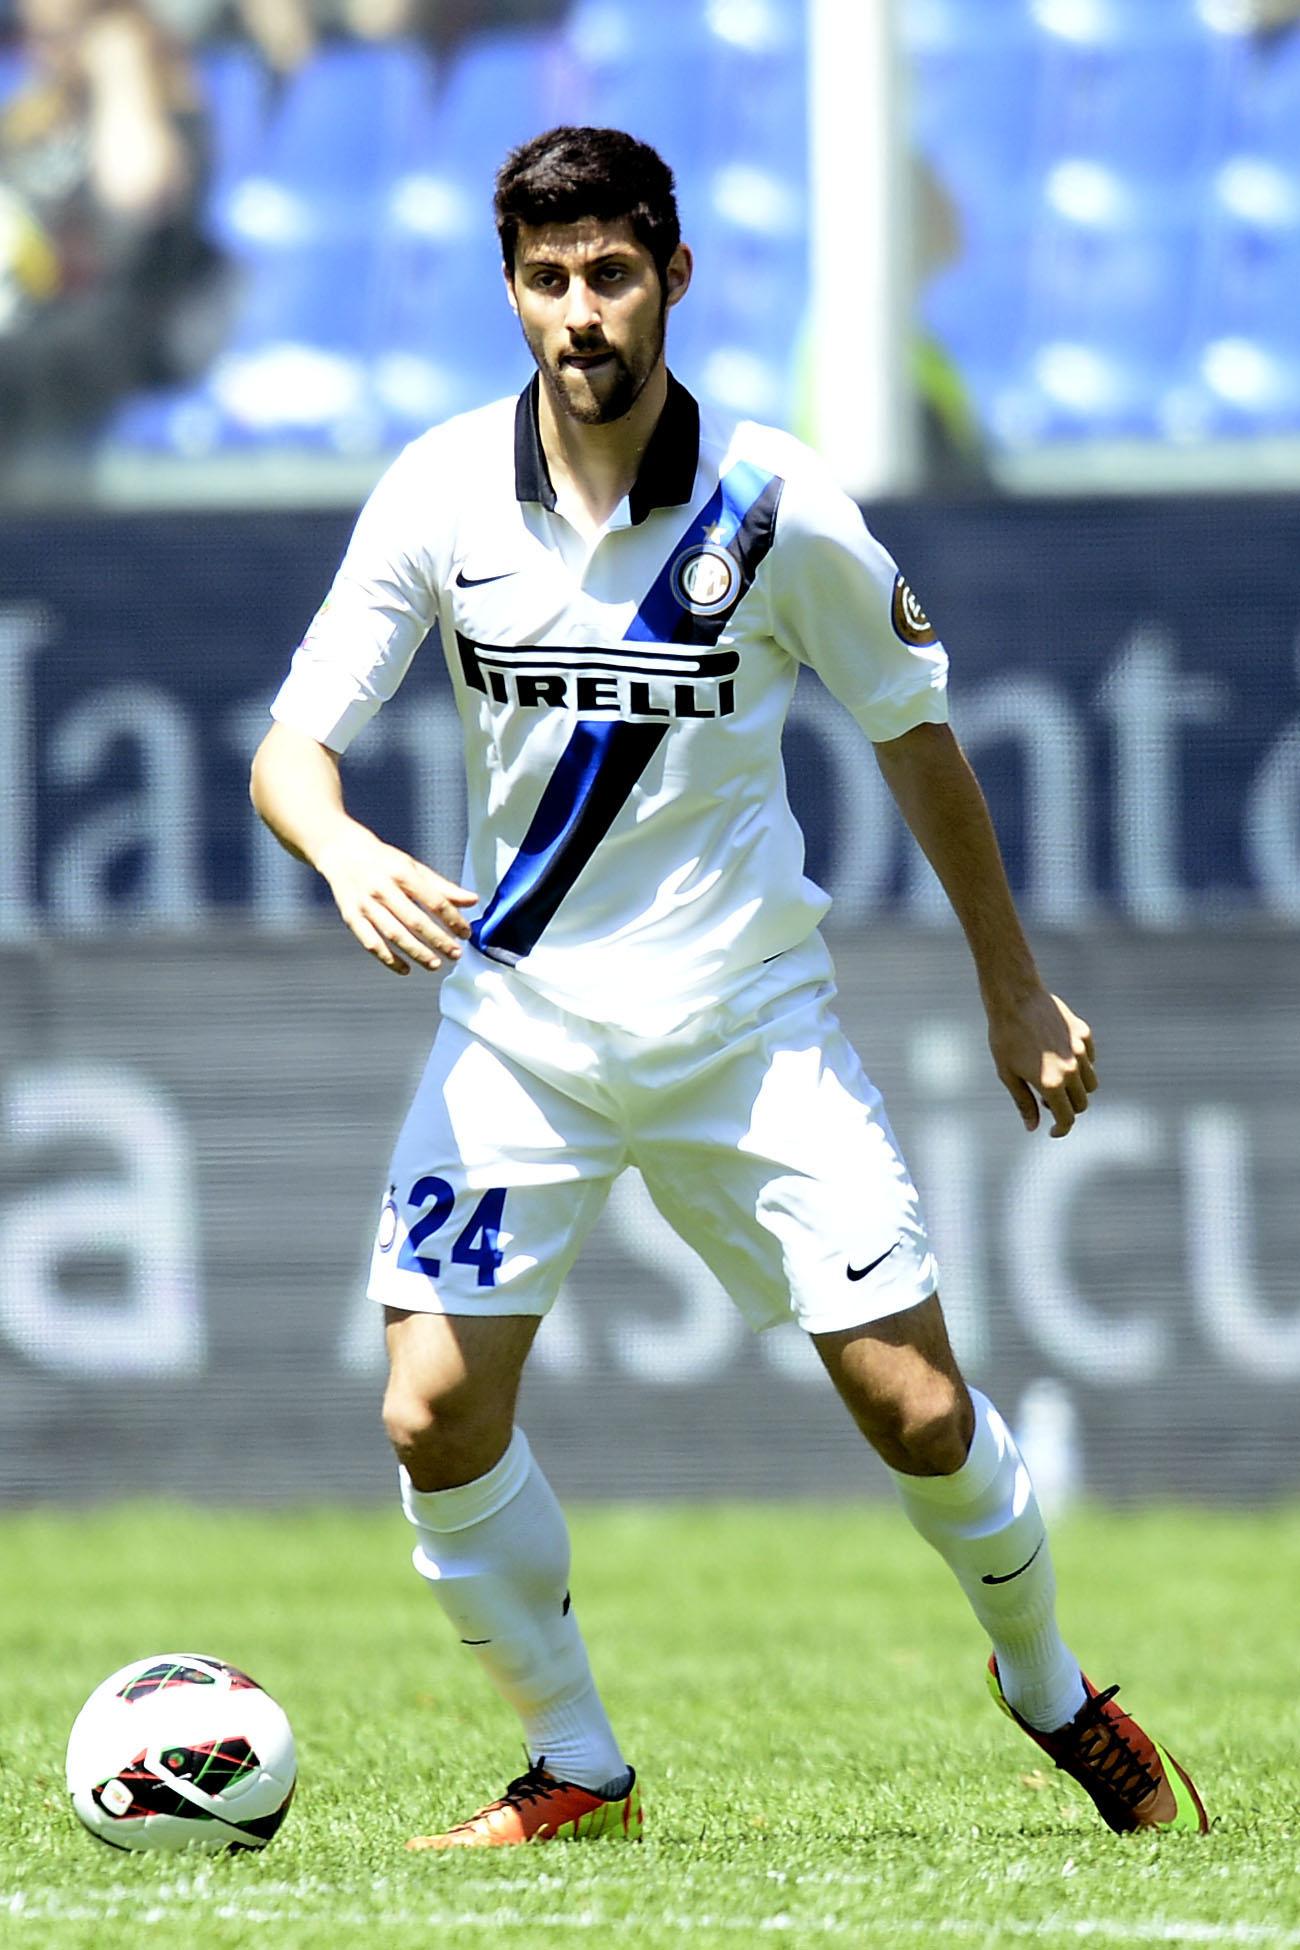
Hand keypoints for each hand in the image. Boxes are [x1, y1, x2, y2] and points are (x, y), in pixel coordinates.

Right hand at [315, 827, 476, 975]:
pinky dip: (389, 959)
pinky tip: (406, 969)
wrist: (341, 851)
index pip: (433, 900)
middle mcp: (382, 888)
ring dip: (416, 952)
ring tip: (435, 964)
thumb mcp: (413, 867)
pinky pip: (371, 943)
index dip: (452, 919)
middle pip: (414, 920)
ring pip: (393, 934)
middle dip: (438, 940)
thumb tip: (472, 900)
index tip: (466, 933)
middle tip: (456, 954)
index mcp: (402, 873)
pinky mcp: (351, 917)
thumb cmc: (384, 862)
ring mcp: (365, 904)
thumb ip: (442, 887)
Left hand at [987, 990, 1096, 1138]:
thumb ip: (1023, 1102)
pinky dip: (1081, 1067)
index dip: (1061, 1129)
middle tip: (1045, 1100)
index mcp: (1052, 1084)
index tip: (1053, 1130)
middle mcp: (1072, 1070)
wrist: (1015, 999)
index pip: (1067, 1118)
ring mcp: (1081, 1051)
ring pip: (1090, 1084)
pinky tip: (1060, 1059)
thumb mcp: (1008, 1074)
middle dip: (1066, 1109)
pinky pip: (1090, 1060)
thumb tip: (1033, 1127)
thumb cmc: (1005, 1038)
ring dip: (1077, 1090)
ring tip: (1054, 1080)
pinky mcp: (1084, 1035)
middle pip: (1081, 1103)